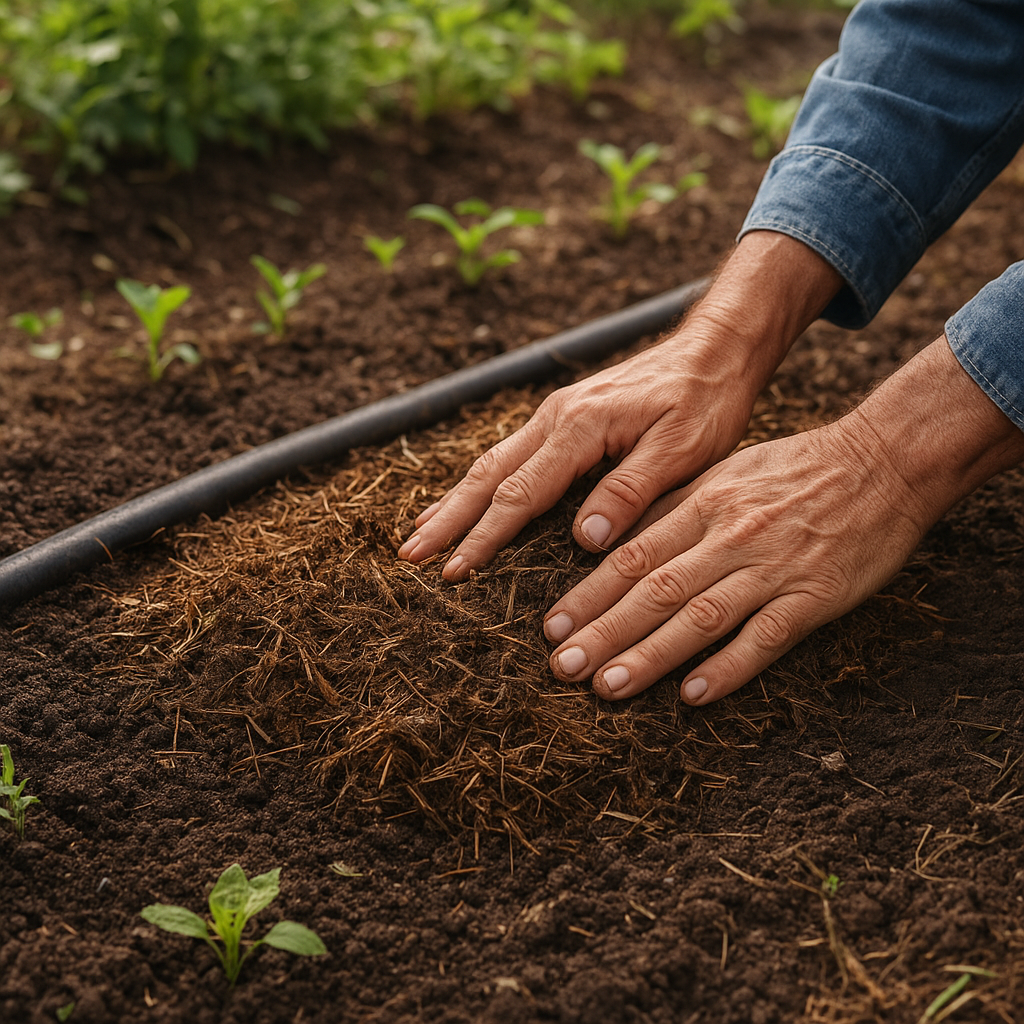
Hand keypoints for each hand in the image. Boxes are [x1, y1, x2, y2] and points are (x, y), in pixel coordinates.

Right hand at [398, 232, 843, 579]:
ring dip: (454, 501)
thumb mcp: (683, 449)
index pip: (520, 493)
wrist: (715, 348)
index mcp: (579, 426)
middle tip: (409, 556)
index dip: (484, 536)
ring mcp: (556, 415)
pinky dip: (481, 483)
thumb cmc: (705, 399)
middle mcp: (556, 417)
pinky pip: (511, 454)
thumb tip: (585, 540)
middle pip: (488, 476)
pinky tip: (469, 499)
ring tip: (420, 533)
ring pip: (492, 463)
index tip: (453, 570)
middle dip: (446, 519)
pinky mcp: (565, 418)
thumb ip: (630, 490)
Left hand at [543, 337, 1023, 704]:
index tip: (551, 627)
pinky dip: (729, 667)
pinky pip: (767, 637)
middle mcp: (730, 536)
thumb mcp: (726, 473)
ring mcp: (773, 567)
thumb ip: (674, 510)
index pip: (632, 556)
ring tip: (608, 687)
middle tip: (562, 668)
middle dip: (603, 632)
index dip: (589, 595)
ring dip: (651, 655)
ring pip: (700, 617)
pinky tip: (695, 695)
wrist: (884, 461)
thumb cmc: (796, 469)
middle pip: (654, 590)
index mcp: (704, 504)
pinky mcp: (816, 596)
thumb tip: (617, 542)